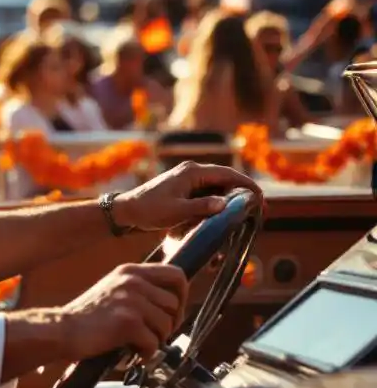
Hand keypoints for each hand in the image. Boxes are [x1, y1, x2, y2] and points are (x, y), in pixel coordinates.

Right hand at [59, 263, 188, 359]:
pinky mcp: (129, 322)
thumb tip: (171, 301)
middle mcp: (133, 281)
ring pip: (167, 324)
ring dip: (157, 340)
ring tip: (138, 344)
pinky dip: (146, 354)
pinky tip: (132, 355)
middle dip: (170, 323)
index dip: (182, 295)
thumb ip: (139, 289)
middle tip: (156, 334)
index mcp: (130, 271)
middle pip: (174, 303)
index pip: (176, 274)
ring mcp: (132, 300)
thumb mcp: (114, 289)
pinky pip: (154, 343)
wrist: (63, 329)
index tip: (173, 311)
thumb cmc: (87, 316)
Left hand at [112, 160, 261, 231]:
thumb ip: (201, 207)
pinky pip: (208, 194)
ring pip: (218, 187)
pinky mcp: (185, 189)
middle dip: (243, 194)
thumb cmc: (149, 209)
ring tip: (246, 215)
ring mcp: (188, 180)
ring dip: (231, 199)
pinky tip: (226, 215)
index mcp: (192, 172)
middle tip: (259, 211)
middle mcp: (192, 172)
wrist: (127, 210)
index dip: (247, 185)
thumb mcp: (176, 211)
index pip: (228, 174)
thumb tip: (225, 204)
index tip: (261, 199)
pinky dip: (218, 203)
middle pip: (226, 180)